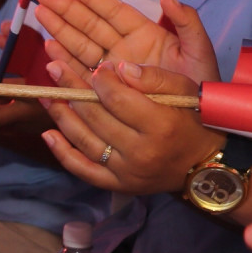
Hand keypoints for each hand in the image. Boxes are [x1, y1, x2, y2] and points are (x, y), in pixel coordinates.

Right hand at [33, 0, 220, 83]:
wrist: (199, 124)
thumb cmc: (202, 87)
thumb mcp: (199, 51)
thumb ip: (187, 22)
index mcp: (146, 35)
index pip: (113, 11)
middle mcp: (125, 49)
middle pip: (90, 25)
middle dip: (66, 9)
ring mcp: (114, 69)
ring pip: (81, 45)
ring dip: (60, 29)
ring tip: (39, 13)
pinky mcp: (107, 90)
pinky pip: (82, 72)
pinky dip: (65, 61)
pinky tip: (49, 47)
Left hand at [39, 58, 220, 193]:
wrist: (204, 166)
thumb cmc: (194, 121)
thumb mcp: (185, 90)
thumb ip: (153, 76)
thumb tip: (117, 67)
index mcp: (160, 125)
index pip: (118, 99)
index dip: (100, 80)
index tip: (94, 67)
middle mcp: (141, 152)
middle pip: (96, 117)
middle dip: (71, 89)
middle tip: (54, 68)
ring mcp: (126, 172)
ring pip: (84, 140)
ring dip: (61, 115)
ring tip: (47, 94)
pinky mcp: (118, 185)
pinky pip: (83, 169)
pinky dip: (63, 152)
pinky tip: (48, 134)